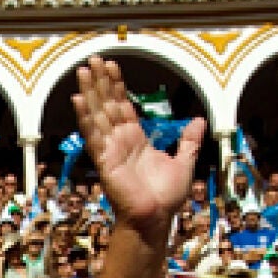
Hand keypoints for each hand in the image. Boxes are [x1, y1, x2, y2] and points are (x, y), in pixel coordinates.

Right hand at [71, 56, 203, 233]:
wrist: (156, 219)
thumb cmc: (166, 198)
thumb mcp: (185, 163)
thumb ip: (189, 142)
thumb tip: (199, 120)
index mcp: (136, 140)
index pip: (123, 106)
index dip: (117, 86)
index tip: (112, 67)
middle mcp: (120, 141)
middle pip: (108, 104)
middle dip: (101, 81)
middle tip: (94, 58)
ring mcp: (110, 149)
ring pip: (98, 114)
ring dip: (90, 92)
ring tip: (83, 70)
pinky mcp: (104, 160)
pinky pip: (93, 135)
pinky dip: (85, 117)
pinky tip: (78, 100)